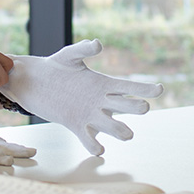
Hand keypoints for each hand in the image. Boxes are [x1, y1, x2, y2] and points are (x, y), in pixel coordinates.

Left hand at [1, 39, 163, 155]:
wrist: (34, 82)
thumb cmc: (54, 66)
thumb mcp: (69, 55)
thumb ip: (82, 49)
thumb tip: (97, 44)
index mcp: (103, 84)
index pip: (129, 87)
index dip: (145, 89)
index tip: (160, 89)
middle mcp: (100, 101)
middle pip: (126, 106)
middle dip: (135, 107)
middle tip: (142, 106)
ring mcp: (89, 115)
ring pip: (112, 126)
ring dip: (119, 130)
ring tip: (127, 134)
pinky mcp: (75, 125)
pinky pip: (88, 139)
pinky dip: (94, 145)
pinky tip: (99, 150)